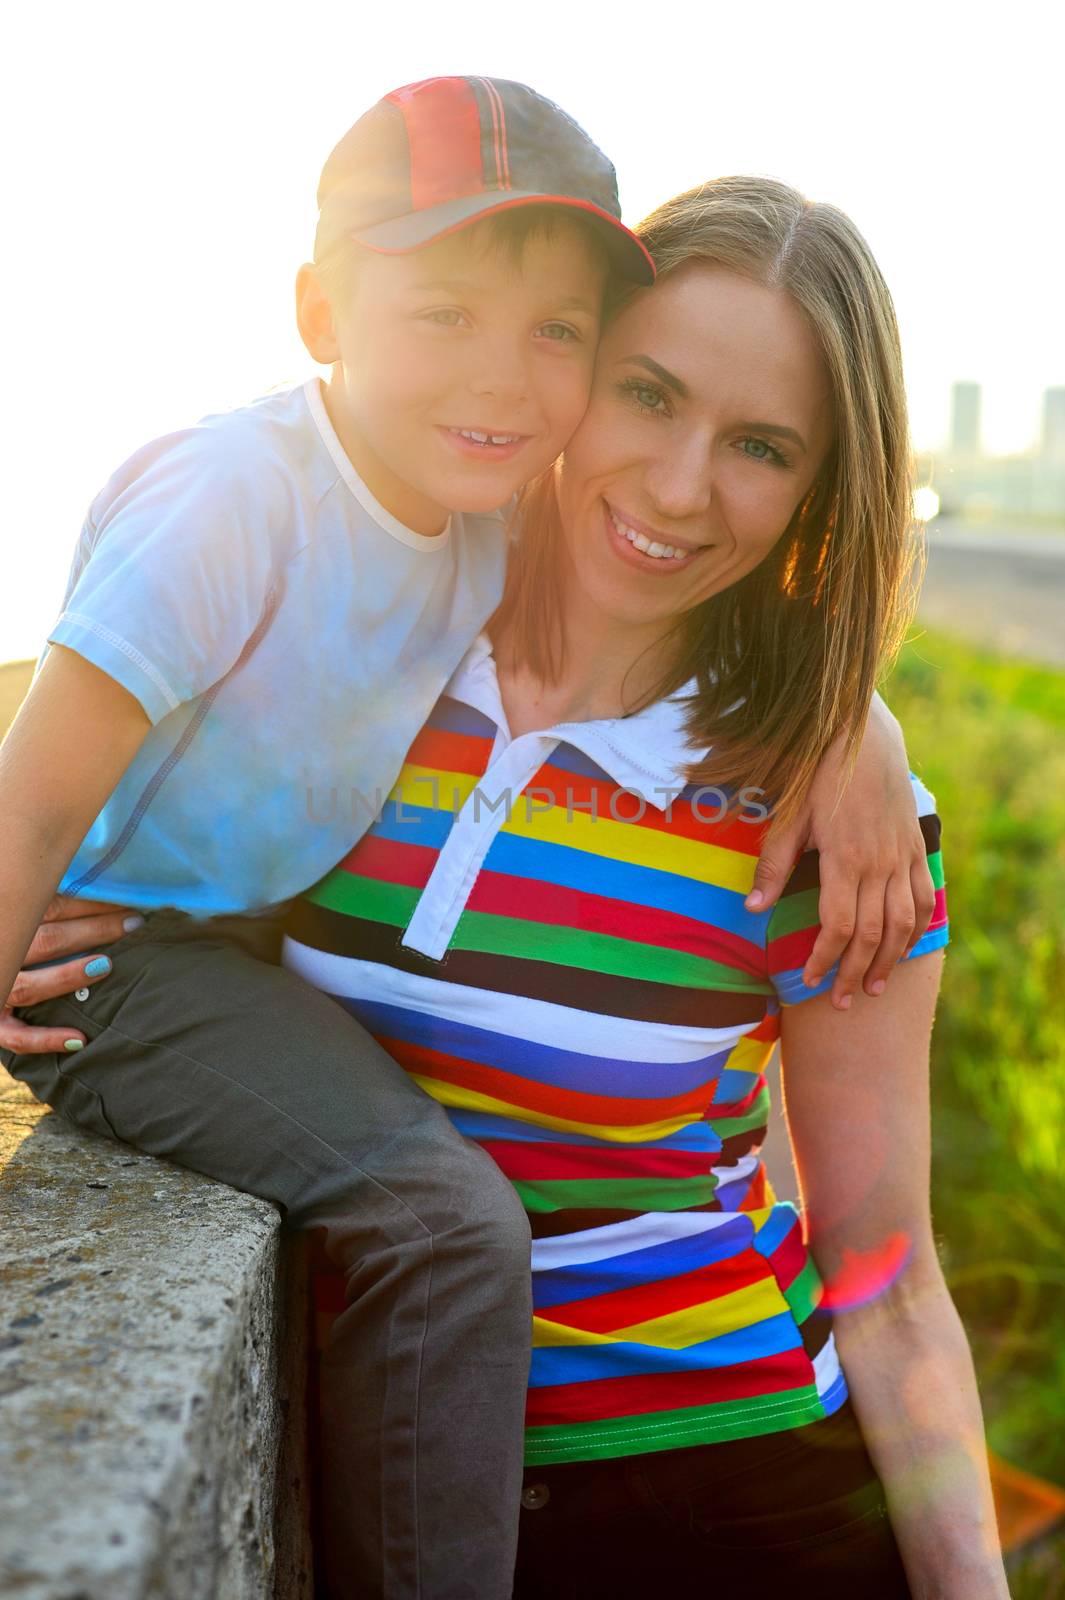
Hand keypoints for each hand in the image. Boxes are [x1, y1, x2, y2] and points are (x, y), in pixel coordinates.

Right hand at [0, 895, 141, 1054]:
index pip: (50, 909)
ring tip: (105, 966)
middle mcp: (1, 956)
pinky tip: (80, 1039)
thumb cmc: (26, 940)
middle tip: (133, 925)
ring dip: (68, 977)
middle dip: (93, 932)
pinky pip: (18, 1038)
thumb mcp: (35, 921)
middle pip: (45, 942)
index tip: (128, 904)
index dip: (90, 906)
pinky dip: (46, 1040)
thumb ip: (60, 910)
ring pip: (29, 987)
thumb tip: (110, 892)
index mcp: (10, 924)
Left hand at [745, 700, 934, 1009]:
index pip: (839, 926)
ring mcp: (902, 857)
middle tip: (839, 1002)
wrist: (865, 737)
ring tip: (871, 988)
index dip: (825, 959)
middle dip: (853, 972)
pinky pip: (923, 900)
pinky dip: (916, 930)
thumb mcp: (789, 816)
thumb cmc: (818, 775)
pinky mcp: (914, 849)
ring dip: (888, 961)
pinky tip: (903, 949)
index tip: (810, 980)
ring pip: (903, 924)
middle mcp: (879, 863)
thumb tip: (751, 909)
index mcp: (845, 858)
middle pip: (872, 935)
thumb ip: (774, 865)